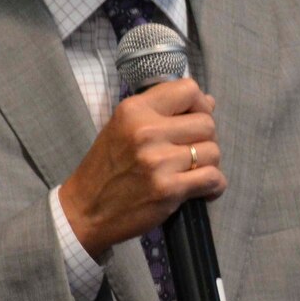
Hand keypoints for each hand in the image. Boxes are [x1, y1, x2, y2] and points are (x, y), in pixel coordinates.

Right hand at [59, 79, 224, 257]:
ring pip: (213, 151)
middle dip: (206, 139)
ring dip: (208, 164)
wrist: (85, 210)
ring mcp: (158, 161)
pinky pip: (213, 179)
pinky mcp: (168, 190)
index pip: (188, 90)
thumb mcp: (124, 127)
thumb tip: (209, 102)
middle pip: (207, 123)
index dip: (200, 105)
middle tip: (191, 152)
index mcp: (134, 110)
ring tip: (192, 172)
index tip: (194, 119)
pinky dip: (214, 185)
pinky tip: (202, 189)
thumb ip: (163, 112)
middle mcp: (146, 131)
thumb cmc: (106, 168)